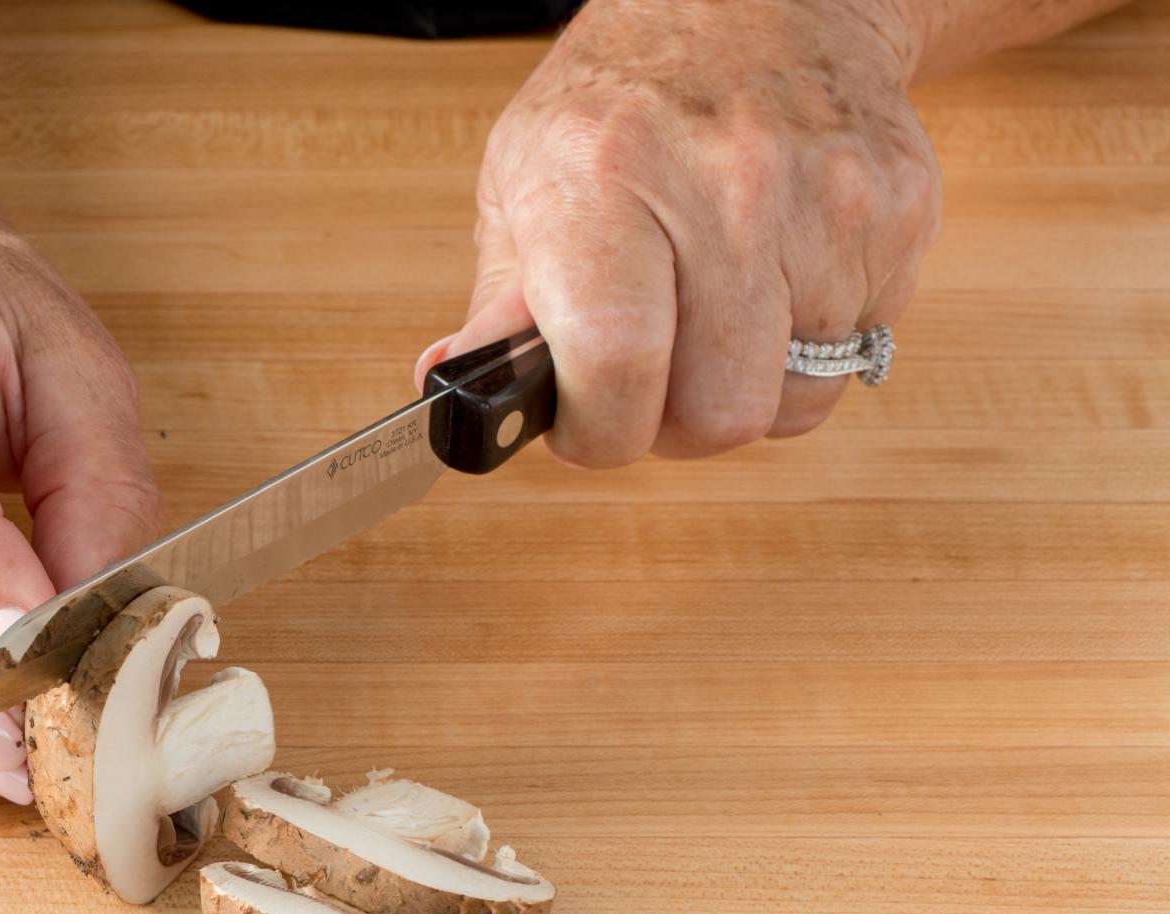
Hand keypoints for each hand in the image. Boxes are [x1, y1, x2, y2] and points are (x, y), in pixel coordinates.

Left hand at [418, 0, 941, 463]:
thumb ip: (498, 303)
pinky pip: (854, 353)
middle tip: (650, 382)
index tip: (586, 424)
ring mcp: (829, 204)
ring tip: (710, 325)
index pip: (616, 367)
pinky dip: (807, 346)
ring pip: (795, 401)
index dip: (598, 431)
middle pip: (718, 414)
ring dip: (745, 391)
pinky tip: (773, 282)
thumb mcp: (524, 176)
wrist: (764, 0)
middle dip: (673, 425)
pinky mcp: (900, 216)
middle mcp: (727, 190)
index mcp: (606, 182)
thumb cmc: (625, 98)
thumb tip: (453, 390)